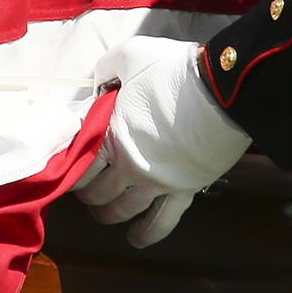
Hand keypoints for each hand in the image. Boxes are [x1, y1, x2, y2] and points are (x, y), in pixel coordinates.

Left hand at [73, 36, 251, 248]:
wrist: (222, 91)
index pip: (78, 163)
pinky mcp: (183, 191)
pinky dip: (146, 234)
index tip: (69, 167)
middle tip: (85, 188)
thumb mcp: (132, 55)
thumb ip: (108, 68)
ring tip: (104, 211)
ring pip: (122, 210)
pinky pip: (161, 223)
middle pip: (96, 191)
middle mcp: (128, 164)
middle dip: (87, 193)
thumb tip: (99, 81)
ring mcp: (155, 182)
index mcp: (111, 133)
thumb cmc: (174, 71)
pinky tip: (135, 238)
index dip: (70, 168)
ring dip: (108, 214)